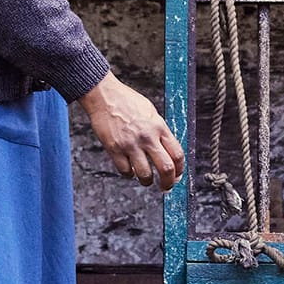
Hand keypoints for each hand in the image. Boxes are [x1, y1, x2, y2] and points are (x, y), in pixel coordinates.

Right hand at [80, 73, 184, 190]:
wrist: (104, 96)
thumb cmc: (127, 102)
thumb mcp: (151, 113)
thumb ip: (159, 132)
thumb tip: (168, 152)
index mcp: (159, 127)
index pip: (177, 154)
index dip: (180, 170)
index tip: (177, 175)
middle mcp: (147, 137)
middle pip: (166, 168)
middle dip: (168, 183)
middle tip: (166, 187)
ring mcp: (130, 144)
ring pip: (145, 175)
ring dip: (147, 181)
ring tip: (146, 179)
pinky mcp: (114, 149)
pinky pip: (125, 171)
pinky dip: (129, 174)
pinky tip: (130, 169)